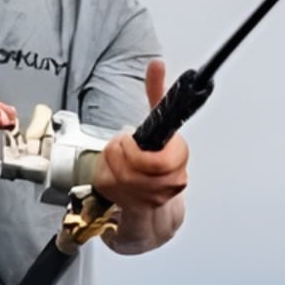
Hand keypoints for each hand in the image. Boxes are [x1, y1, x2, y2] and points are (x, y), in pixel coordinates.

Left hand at [94, 60, 188, 208]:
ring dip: (110, 171)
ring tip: (112, 165)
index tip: (125, 140)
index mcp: (177, 157)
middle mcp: (173, 184)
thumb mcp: (155, 125)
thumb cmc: (154, 165)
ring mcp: (158, 204)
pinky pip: (114, 200)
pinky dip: (106, 188)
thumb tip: (157, 64)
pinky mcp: (140, 221)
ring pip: (122, 183)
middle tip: (116, 151)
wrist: (154, 213)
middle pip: (135, 169)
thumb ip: (156, 93)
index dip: (134, 148)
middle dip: (118, 156)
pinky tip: (111, 183)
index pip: (163, 158)